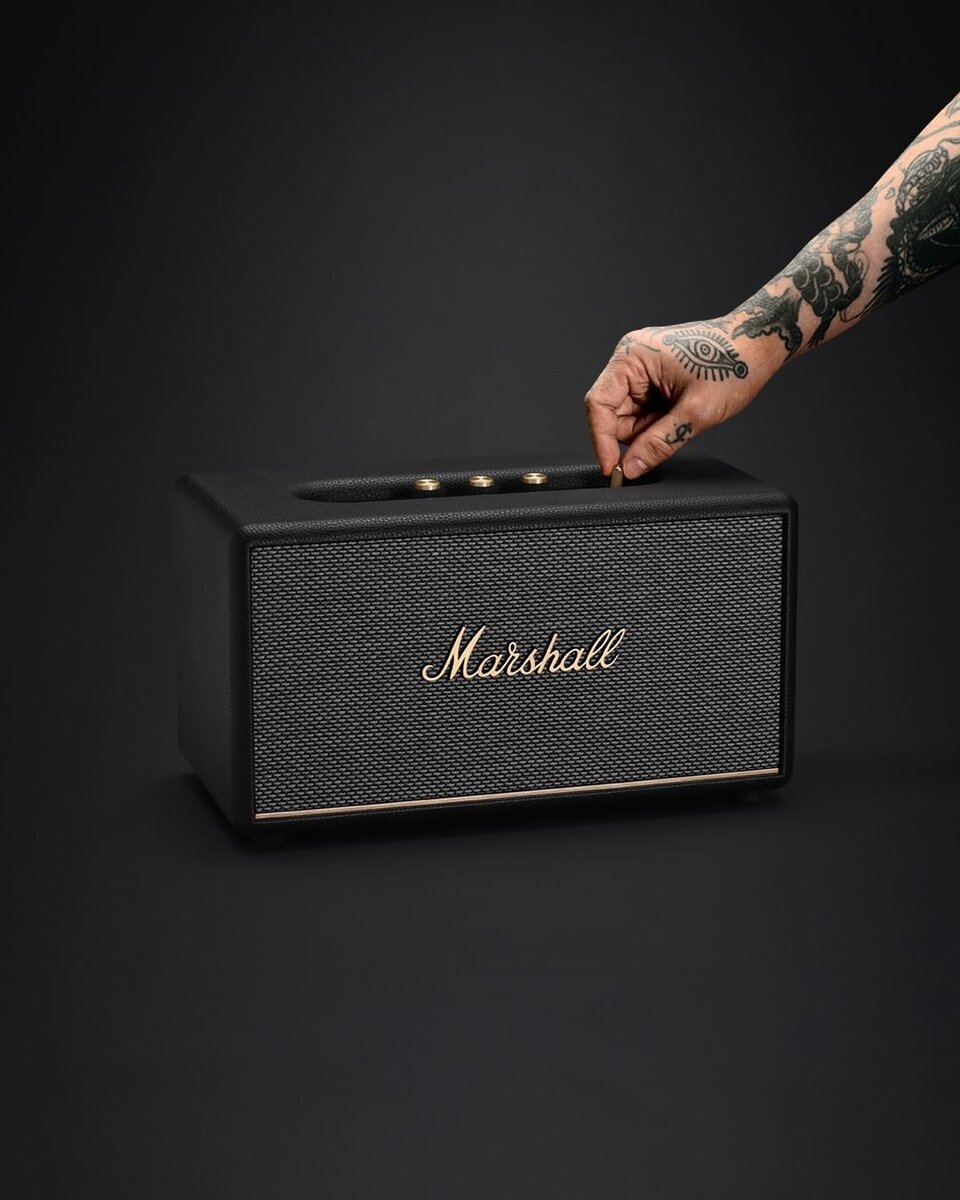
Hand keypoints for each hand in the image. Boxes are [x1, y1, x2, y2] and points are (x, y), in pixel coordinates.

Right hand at [583, 321, 778, 478]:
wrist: (758, 346)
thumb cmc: (732, 364)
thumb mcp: (696, 413)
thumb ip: (658, 444)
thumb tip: (630, 468)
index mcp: (632, 356)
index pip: (599, 405)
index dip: (602, 441)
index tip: (613, 468)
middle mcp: (631, 359)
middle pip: (611, 414)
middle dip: (634, 435)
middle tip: (666, 439)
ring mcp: (641, 369)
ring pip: (627, 417)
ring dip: (649, 430)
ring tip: (682, 419)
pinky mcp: (652, 378)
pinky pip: (642, 412)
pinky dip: (657, 423)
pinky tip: (681, 415)